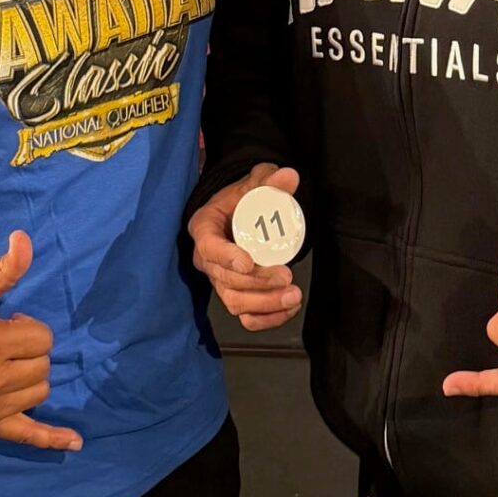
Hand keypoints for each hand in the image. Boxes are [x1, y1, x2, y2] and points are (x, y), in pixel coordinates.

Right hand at [0, 233, 79, 448]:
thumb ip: (5, 268)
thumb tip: (25, 238)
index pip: (43, 337)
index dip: (27, 326)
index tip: (5, 323)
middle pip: (45, 365)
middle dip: (29, 351)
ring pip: (41, 392)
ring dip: (29, 378)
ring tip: (1, 367)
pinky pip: (27, 436)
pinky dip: (52, 439)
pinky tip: (76, 443)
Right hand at [189, 163, 303, 332]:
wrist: (244, 213)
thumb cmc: (244, 198)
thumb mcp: (255, 182)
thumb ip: (269, 180)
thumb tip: (289, 177)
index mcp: (204, 227)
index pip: (209, 246)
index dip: (226, 257)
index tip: (247, 262)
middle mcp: (207, 259)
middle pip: (225, 279)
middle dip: (257, 282)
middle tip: (286, 276)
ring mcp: (220, 280)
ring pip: (235, 302)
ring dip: (265, 303)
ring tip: (293, 296)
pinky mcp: (235, 295)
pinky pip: (246, 317)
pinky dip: (267, 319)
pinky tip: (288, 309)